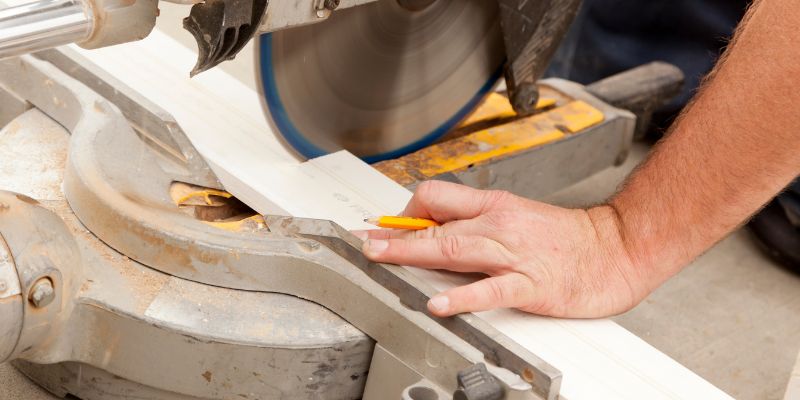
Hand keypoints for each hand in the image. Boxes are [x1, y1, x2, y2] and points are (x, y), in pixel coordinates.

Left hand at [355, 181, 650, 317]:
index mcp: (494, 205)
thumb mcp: (516, 217)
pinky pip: (490, 289)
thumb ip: (477, 222)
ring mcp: (513, 253)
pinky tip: (440, 304)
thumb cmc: (566, 237)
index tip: (385, 228)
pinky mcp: (530, 284)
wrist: (615, 248)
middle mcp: (498, 224)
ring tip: (382, 259)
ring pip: (454, 248)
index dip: (406, 212)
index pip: (437, 196)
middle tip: (365, 243)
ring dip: (413, 253)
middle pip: (436, 222)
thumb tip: (436, 228)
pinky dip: (462, 297)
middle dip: (395, 234)